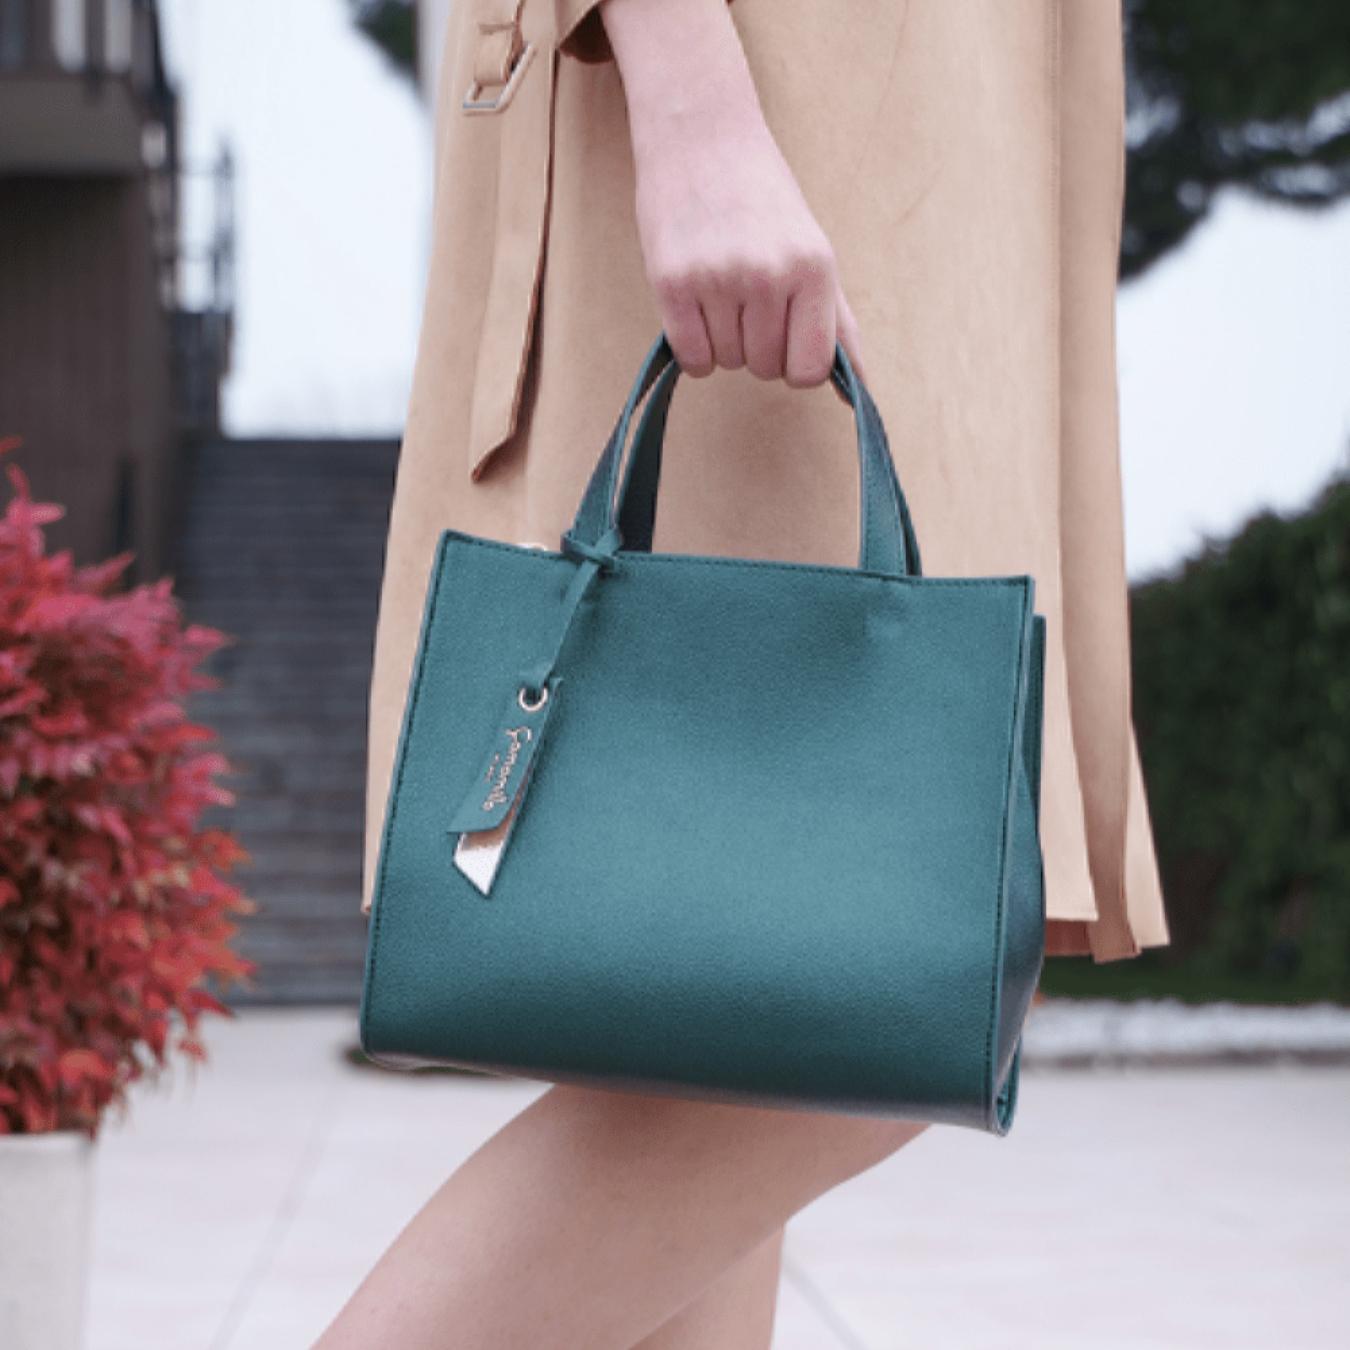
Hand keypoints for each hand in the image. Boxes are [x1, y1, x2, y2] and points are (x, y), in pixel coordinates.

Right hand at [601, 0, 864, 388]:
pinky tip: (695, 310)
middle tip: (746, 299)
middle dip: (756, 348)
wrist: (702, 136)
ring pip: (727, 363)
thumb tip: (860, 389)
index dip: (794, 364)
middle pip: (765, 369)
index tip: (783, 337)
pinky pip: (692, 358)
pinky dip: (693, 348)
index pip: (810, 370)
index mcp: (814, 267)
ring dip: (722, 341)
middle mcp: (769, 275)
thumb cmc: (762, 199)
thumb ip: (837, 322)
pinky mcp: (672, 283)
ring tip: (720, 289)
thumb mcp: (812, 251)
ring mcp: (718, 278)